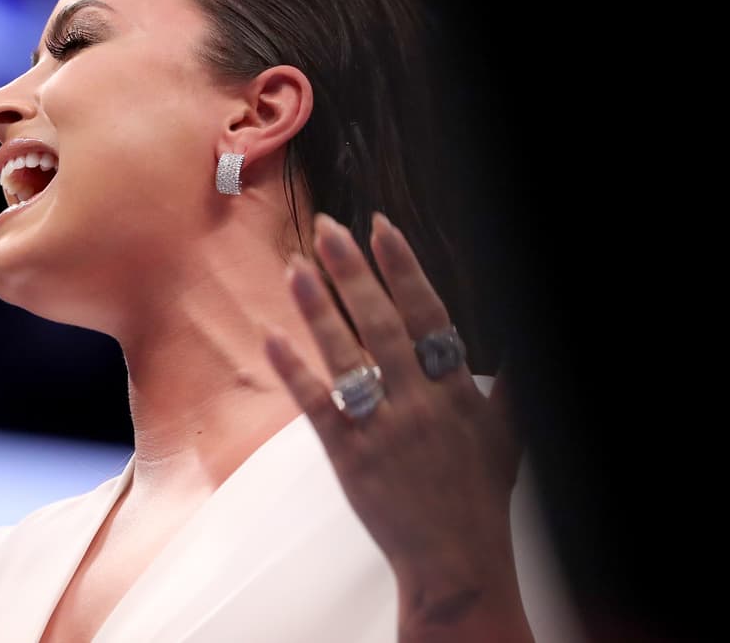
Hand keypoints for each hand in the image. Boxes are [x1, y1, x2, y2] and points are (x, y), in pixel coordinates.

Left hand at [264, 213, 524, 611]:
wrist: (457, 561)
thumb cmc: (479, 494)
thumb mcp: (508, 432)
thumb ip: (511, 380)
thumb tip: (516, 341)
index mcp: (457, 390)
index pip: (427, 314)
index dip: (402, 268)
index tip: (380, 227)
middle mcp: (420, 403)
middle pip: (381, 324)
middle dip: (352, 271)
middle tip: (326, 228)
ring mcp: (382, 429)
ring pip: (346, 357)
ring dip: (317, 309)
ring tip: (294, 267)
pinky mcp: (349, 457)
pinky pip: (317, 406)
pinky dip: (294, 370)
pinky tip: (271, 336)